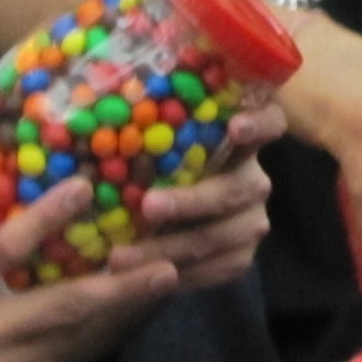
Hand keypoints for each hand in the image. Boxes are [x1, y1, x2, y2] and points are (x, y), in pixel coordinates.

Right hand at [0, 156, 176, 361]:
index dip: (46, 218)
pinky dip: (89, 338)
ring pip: (69, 335)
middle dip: (117, 284)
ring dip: (117, 310)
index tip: (85, 189)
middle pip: (60, 304)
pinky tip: (121, 318)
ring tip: (164, 281)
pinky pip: (56, 359)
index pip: (2, 250)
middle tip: (165, 260)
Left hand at [108, 105, 281, 290]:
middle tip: (148, 206)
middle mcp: (253, 178)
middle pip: (233, 189)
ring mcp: (251, 220)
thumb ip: (142, 120)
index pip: (270, 123)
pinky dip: (176, 275)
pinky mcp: (242, 257)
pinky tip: (141, 279)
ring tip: (121, 256)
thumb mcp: (153, 139)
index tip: (235, 126)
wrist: (161, 223)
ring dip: (169, 247)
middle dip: (191, 200)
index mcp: (240, 139)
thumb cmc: (152, 164)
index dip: (259, 124)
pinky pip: (214, 270)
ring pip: (217, 236)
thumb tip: (90, 81)